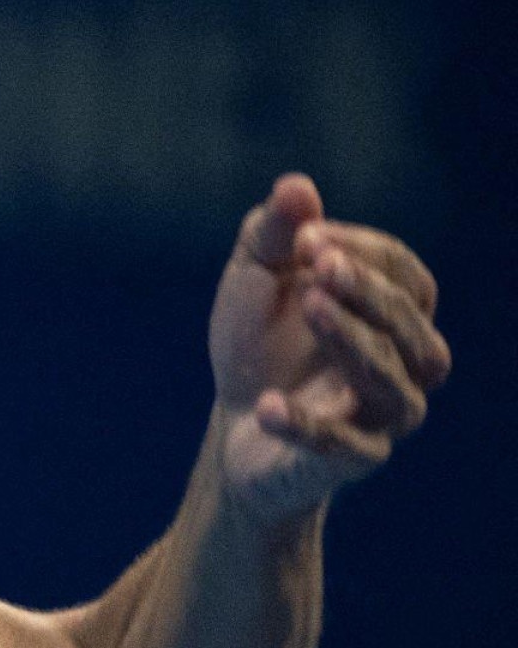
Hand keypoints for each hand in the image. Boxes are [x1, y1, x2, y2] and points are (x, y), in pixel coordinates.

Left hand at [207, 174, 450, 525]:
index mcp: (397, 310)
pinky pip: (344, 448)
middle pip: (412, 325)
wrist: (235, 425)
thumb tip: (296, 187)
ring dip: (355, 343)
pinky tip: (266, 406)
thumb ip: (273, 233)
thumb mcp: (255, 279)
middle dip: (367, 292)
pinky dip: (307, 426)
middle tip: (317, 265)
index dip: (360, 251)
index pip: (401, 271)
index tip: (304, 237)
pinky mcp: (352, 460)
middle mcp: (407, 361)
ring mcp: (384, 414)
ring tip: (309, 307)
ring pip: (394, 383)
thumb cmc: (259, 342)